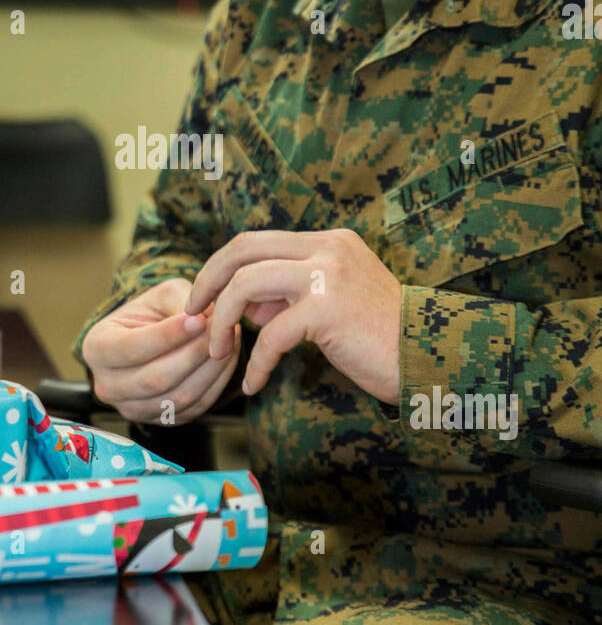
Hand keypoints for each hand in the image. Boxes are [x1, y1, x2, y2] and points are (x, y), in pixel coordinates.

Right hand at [81, 277, 241, 424]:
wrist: (151, 339)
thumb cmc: (152, 313)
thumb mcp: (161, 296)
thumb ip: (180, 302)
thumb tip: (205, 318)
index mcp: (96, 348)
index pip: (131, 347)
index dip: (167, 336)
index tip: (199, 319)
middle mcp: (106, 385)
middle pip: (154, 379)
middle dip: (193, 354)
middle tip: (221, 331)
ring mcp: (132, 409)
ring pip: (177, 398)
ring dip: (210, 371)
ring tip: (230, 342)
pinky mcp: (159, 421)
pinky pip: (192, 409)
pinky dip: (215, 386)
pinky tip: (227, 361)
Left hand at [184, 229, 400, 403]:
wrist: (431, 357)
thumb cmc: (382, 337)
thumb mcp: (335, 301)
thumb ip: (291, 292)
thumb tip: (243, 298)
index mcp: (328, 241)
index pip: (256, 240)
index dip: (220, 267)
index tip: (203, 298)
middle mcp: (327, 249)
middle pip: (242, 250)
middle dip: (207, 282)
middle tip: (192, 315)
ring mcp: (328, 276)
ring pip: (247, 284)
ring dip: (222, 320)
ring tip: (217, 352)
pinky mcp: (328, 310)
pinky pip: (271, 335)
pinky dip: (255, 363)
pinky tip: (253, 384)